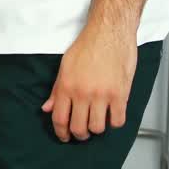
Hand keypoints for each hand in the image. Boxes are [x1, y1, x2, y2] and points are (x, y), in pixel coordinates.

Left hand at [42, 24, 138, 141]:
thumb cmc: (88, 45)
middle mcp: (83, 92)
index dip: (61, 132)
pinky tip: (111, 115)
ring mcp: (102, 95)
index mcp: (67, 85)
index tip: (64, 136)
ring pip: (98, 128)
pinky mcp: (120, 94)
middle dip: (79, 134)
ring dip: (97, 129)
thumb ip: (57, 89)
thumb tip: (47, 107)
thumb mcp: (65, 66)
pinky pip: (117, 120)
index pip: (59, 118)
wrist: (109, 32)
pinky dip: (114, 122)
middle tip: (81, 132)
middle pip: (79, 128)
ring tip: (96, 121)